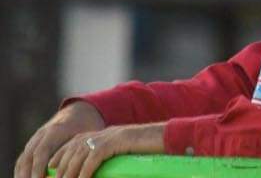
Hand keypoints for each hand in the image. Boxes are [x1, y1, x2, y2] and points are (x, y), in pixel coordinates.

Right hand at [14, 102, 105, 177]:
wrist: (78, 113)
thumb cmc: (86, 127)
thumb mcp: (88, 134)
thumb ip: (84, 148)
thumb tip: (87, 164)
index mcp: (56, 130)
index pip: (42, 151)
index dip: (38, 168)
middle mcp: (42, 134)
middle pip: (28, 157)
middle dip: (27, 175)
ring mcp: (35, 139)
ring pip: (23, 160)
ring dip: (22, 175)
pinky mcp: (32, 145)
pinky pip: (22, 160)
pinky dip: (21, 173)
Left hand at [48, 124, 164, 177]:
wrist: (164, 137)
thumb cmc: (146, 149)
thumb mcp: (122, 154)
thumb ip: (107, 158)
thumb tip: (94, 170)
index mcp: (103, 135)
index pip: (74, 143)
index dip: (60, 157)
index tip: (51, 171)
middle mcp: (103, 133)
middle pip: (73, 149)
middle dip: (60, 169)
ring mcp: (109, 136)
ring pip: (79, 154)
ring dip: (68, 173)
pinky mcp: (115, 142)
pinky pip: (94, 157)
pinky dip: (84, 171)